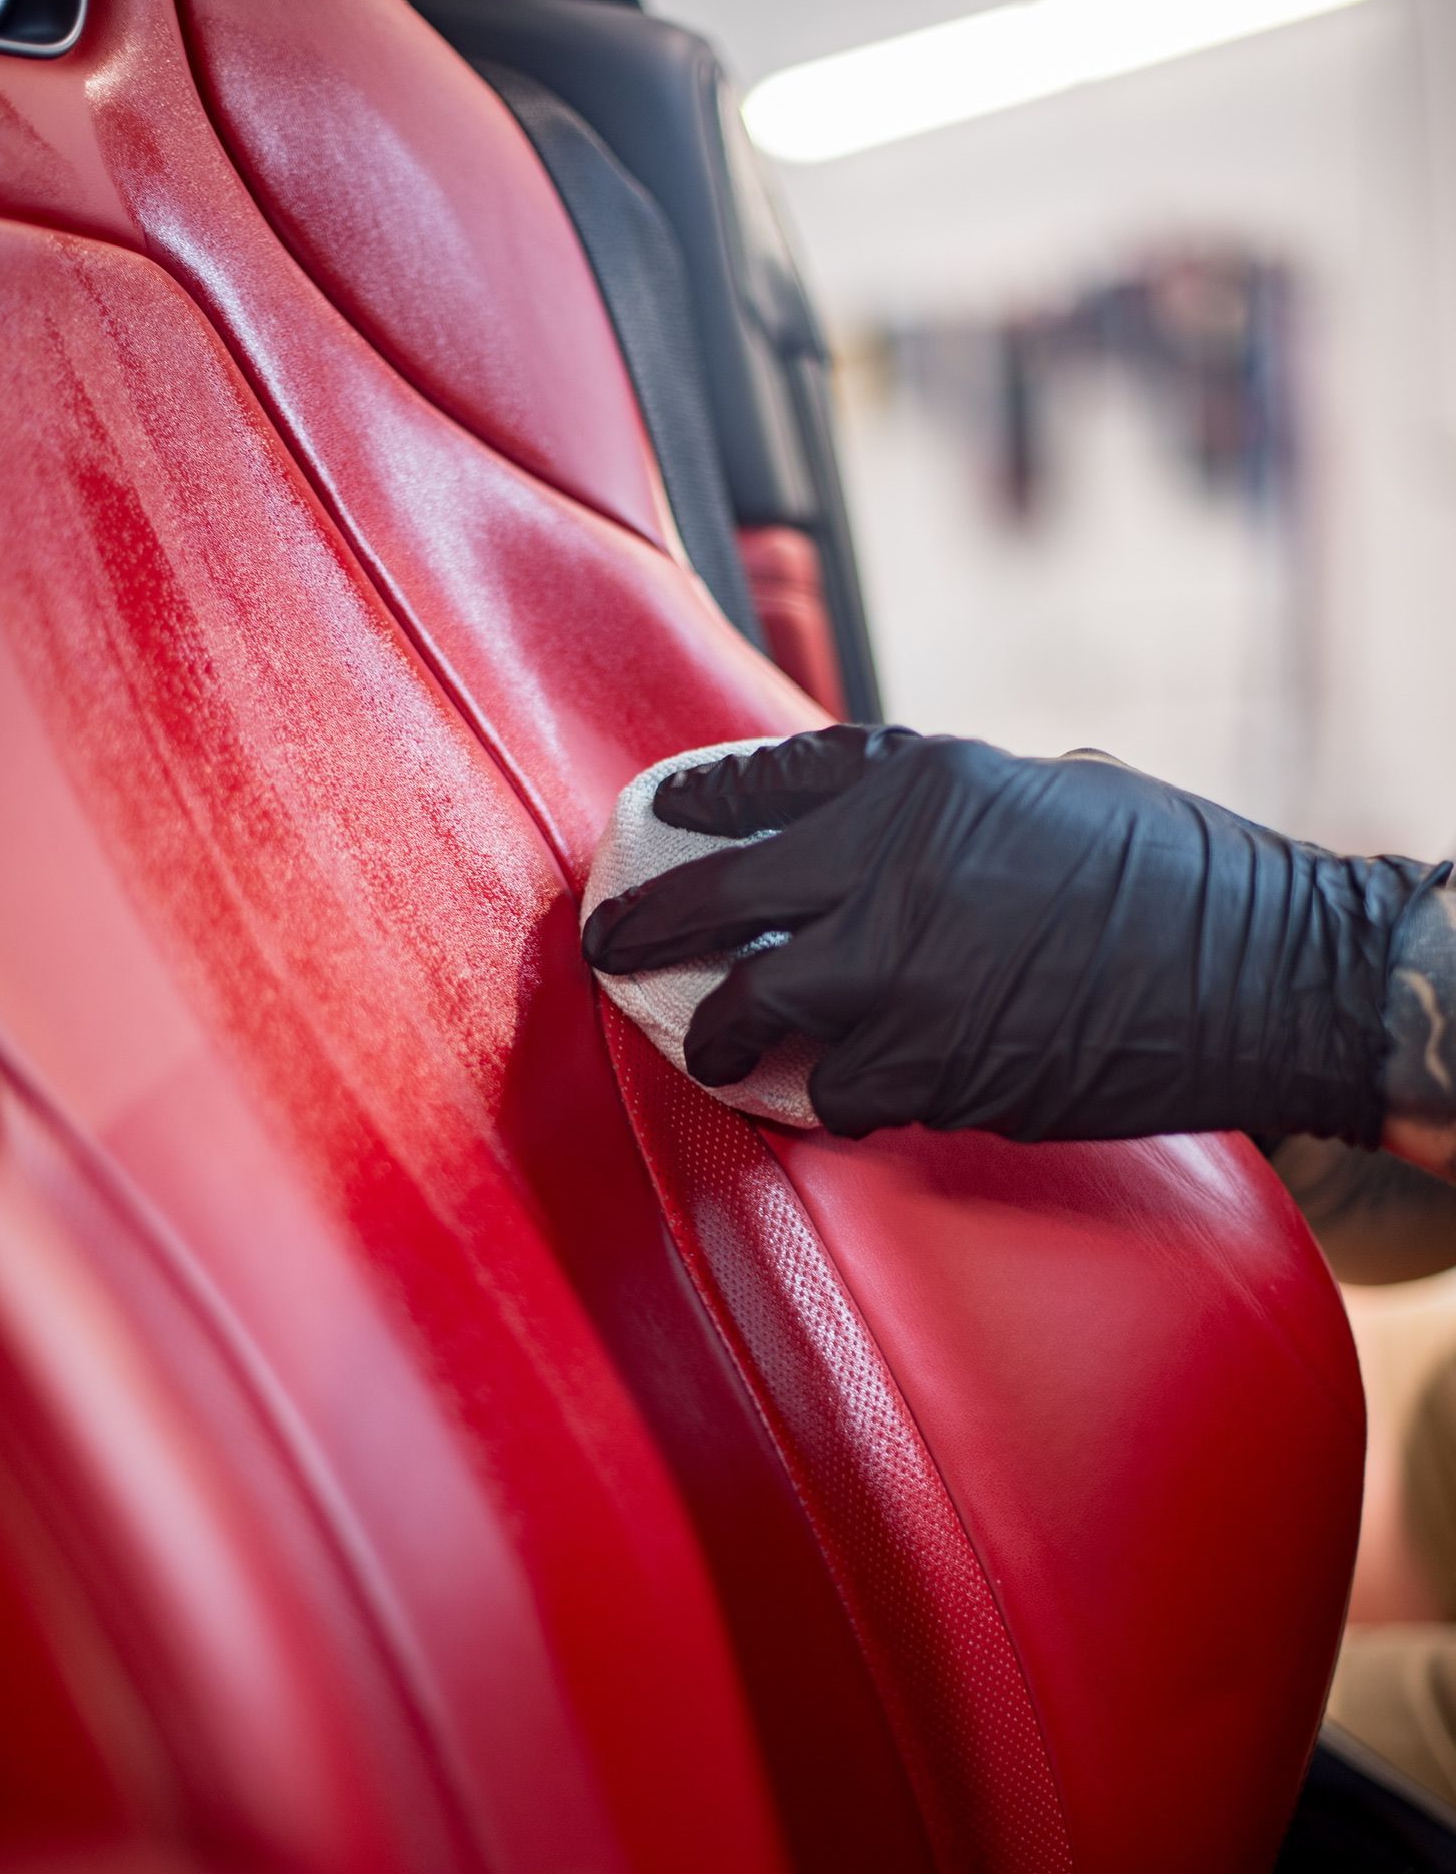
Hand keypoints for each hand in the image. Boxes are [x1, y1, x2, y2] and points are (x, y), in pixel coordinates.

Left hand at [582, 725, 1445, 1143]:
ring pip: (751, 1008)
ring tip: (695, 1043)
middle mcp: (889, 869)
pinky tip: (801, 1095)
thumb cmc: (1178, 871)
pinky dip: (809, 1094)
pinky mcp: (933, 1070)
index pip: (762, 781)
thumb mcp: (1048, 787)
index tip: (651, 823)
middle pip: (718, 899)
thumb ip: (945, 807)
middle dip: (643, 926)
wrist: (1266, 973)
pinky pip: (828, 1090)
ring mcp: (903, 976)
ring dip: (711, 1033)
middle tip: (608, 944)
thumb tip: (884, 827)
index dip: (691, 807)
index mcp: (922, 779)